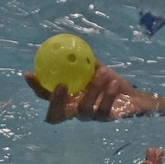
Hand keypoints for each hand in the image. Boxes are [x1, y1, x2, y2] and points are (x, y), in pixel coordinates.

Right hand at [25, 62, 156, 123]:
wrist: (135, 97)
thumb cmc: (111, 83)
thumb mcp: (96, 68)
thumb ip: (83, 60)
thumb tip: (69, 43)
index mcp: (68, 98)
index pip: (45, 96)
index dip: (35, 87)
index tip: (29, 73)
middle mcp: (74, 110)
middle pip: (55, 116)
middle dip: (54, 102)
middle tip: (61, 85)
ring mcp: (90, 117)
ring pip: (83, 110)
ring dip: (92, 91)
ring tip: (102, 73)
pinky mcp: (106, 119)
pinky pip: (104, 110)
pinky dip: (108, 95)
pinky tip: (113, 83)